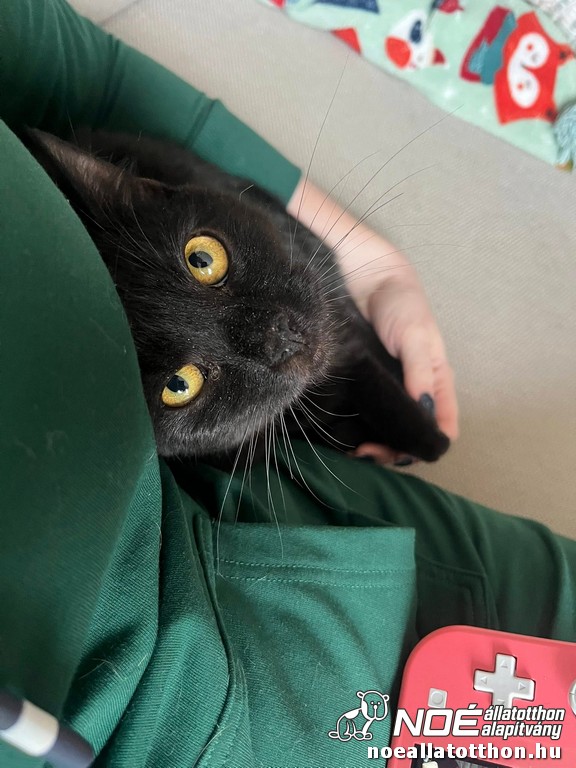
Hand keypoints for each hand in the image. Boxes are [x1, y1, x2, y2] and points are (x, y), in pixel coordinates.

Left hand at [287, 178, 458, 464]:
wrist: (364, 272)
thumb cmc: (400, 301)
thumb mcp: (416, 335)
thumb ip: (420, 373)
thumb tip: (423, 414)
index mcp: (435, 380)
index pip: (441, 425)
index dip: (426, 445)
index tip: (397, 452)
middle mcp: (411, 388)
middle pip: (410, 432)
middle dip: (394, 449)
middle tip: (365, 452)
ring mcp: (385, 385)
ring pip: (386, 426)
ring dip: (374, 442)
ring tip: (352, 447)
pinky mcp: (362, 379)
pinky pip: (364, 411)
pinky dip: (357, 426)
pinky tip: (342, 432)